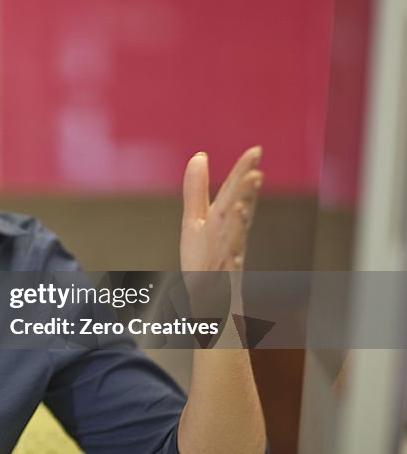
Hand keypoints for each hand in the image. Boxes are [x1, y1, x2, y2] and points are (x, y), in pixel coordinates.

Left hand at [180, 148, 262, 330]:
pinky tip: (232, 235)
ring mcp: (227, 257)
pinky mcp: (221, 277)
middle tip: (256, 163)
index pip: (236, 193)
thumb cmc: (205, 260)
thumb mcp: (196, 220)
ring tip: (251, 185)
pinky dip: (231, 248)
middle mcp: (230, 236)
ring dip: (244, 212)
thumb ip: (197, 190)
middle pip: (239, 208)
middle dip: (246, 187)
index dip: (244, 173)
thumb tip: (200, 156)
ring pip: (237, 232)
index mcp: (225, 222)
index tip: (256, 150)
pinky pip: (228, 262)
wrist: (209, 303)